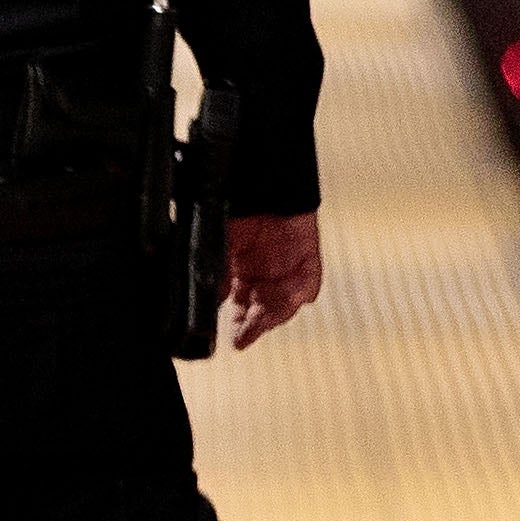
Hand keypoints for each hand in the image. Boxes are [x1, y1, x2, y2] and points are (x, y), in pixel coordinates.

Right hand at [223, 210, 323, 349]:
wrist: (261, 180)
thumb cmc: (236, 207)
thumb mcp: (218, 242)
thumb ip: (216, 272)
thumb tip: (211, 300)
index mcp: (242, 275)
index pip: (241, 310)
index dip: (239, 326)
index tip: (235, 340)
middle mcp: (265, 277)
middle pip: (262, 312)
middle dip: (253, 327)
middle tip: (243, 337)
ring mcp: (287, 270)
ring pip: (284, 304)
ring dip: (273, 316)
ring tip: (260, 322)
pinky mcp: (308, 259)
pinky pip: (309, 284)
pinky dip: (301, 293)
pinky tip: (293, 299)